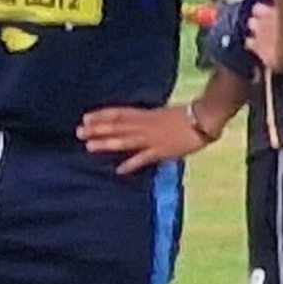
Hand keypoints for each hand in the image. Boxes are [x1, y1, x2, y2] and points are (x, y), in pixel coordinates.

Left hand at [76, 102, 212, 175]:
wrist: (204, 119)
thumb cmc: (187, 116)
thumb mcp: (163, 113)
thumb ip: (149, 118)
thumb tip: (138, 121)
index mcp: (146, 114)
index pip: (119, 113)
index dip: (101, 116)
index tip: (85, 118)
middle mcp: (145, 125)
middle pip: (117, 126)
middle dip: (97, 129)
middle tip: (78, 132)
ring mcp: (152, 138)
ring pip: (125, 140)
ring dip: (107, 143)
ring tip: (89, 147)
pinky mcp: (161, 151)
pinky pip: (143, 158)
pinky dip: (131, 164)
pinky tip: (119, 170)